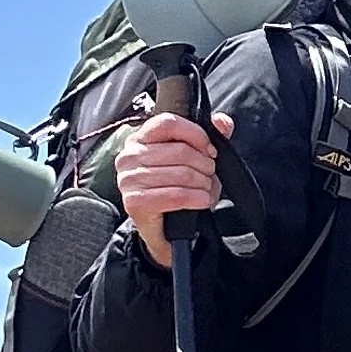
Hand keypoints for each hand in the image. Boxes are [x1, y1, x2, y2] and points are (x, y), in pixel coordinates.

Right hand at [116, 109, 231, 268]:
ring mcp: (128, 179)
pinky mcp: (134, 202)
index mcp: (140, 138)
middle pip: (179, 150)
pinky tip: (203, 201)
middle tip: (210, 176)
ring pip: (180, 174)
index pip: (168, 123)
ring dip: (203, 184)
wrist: (165, 230)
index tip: (210, 150)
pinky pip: (174, 195)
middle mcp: (129, 156)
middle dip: (204, 165)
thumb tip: (222, 121)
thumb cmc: (176, 189)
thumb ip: (207, 137)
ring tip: (207, 190)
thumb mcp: (194, 160)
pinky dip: (195, 198)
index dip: (195, 134)